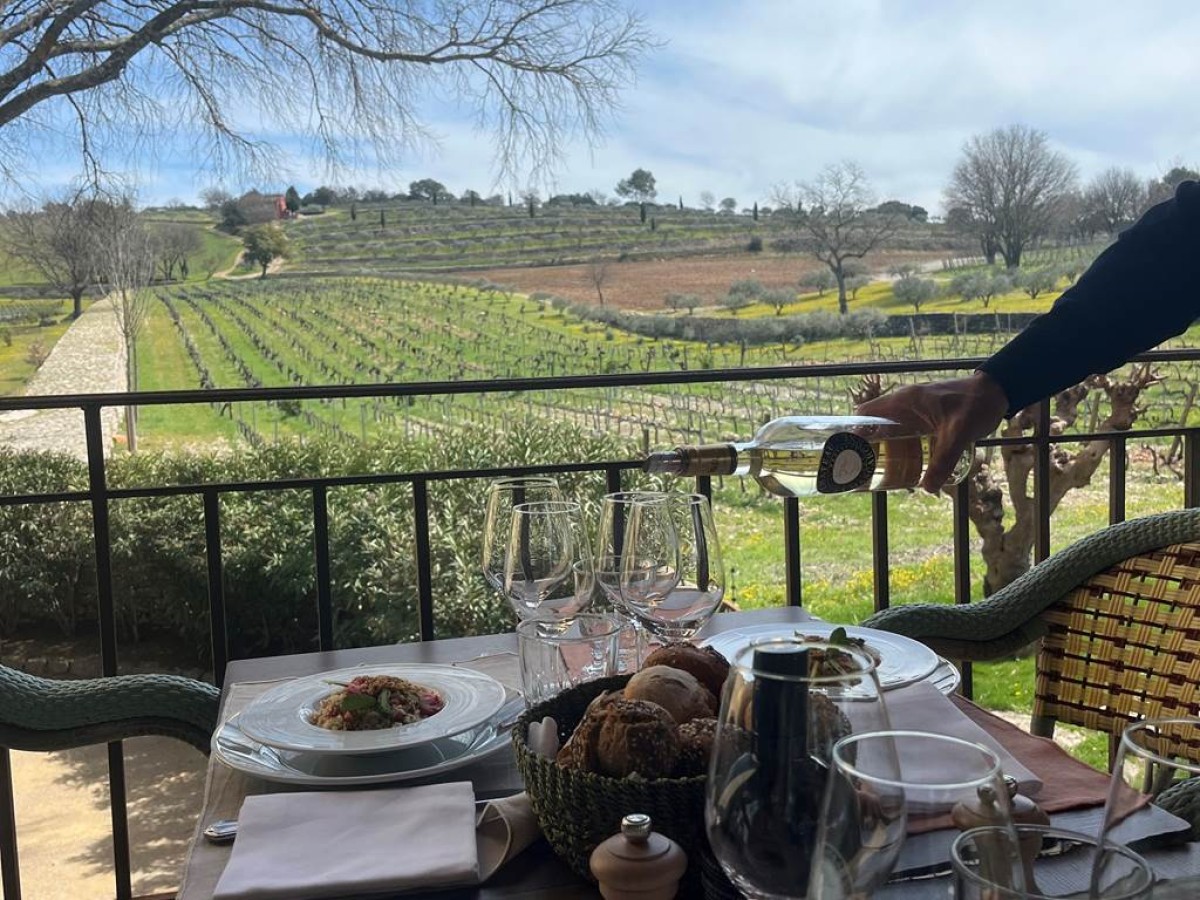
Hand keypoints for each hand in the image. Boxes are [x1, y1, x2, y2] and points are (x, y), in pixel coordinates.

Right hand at [854, 372, 1008, 492]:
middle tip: (863, 468)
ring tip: (878, 469)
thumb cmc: (976, 406)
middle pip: (872, 422)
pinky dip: (896, 443)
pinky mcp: (923, 414)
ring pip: (886, 427)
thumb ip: (944, 460)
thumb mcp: (958, 435)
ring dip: (881, 445)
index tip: (847, 453)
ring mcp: (913, 408)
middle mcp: (904, 402)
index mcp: (904, 401)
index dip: (852, 431)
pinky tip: (903, 461)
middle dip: (865, 444)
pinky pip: (901, 429)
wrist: (996, 392)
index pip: (865, 412)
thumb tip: (928, 488)